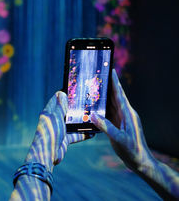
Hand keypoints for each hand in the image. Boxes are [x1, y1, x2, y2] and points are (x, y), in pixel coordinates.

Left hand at [25, 91, 92, 170]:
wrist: (47, 154)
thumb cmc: (49, 133)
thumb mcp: (55, 117)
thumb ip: (59, 106)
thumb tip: (61, 93)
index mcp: (49, 112)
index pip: (56, 100)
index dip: (64, 94)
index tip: (75, 90)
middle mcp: (54, 120)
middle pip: (66, 111)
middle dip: (76, 108)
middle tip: (88, 102)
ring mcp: (60, 130)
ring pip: (72, 123)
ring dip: (81, 121)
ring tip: (92, 116)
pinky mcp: (64, 139)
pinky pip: (75, 135)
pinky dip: (83, 134)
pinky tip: (93, 132)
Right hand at [91, 69, 178, 198]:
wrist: (139, 161)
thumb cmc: (132, 150)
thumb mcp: (118, 139)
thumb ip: (106, 127)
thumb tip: (93, 115)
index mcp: (128, 114)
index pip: (120, 95)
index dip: (115, 82)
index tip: (111, 70)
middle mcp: (125, 114)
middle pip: (114, 96)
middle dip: (107, 85)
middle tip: (97, 75)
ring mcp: (121, 119)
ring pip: (111, 104)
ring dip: (103, 96)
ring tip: (93, 87)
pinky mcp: (117, 124)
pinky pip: (108, 113)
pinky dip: (101, 108)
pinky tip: (93, 104)